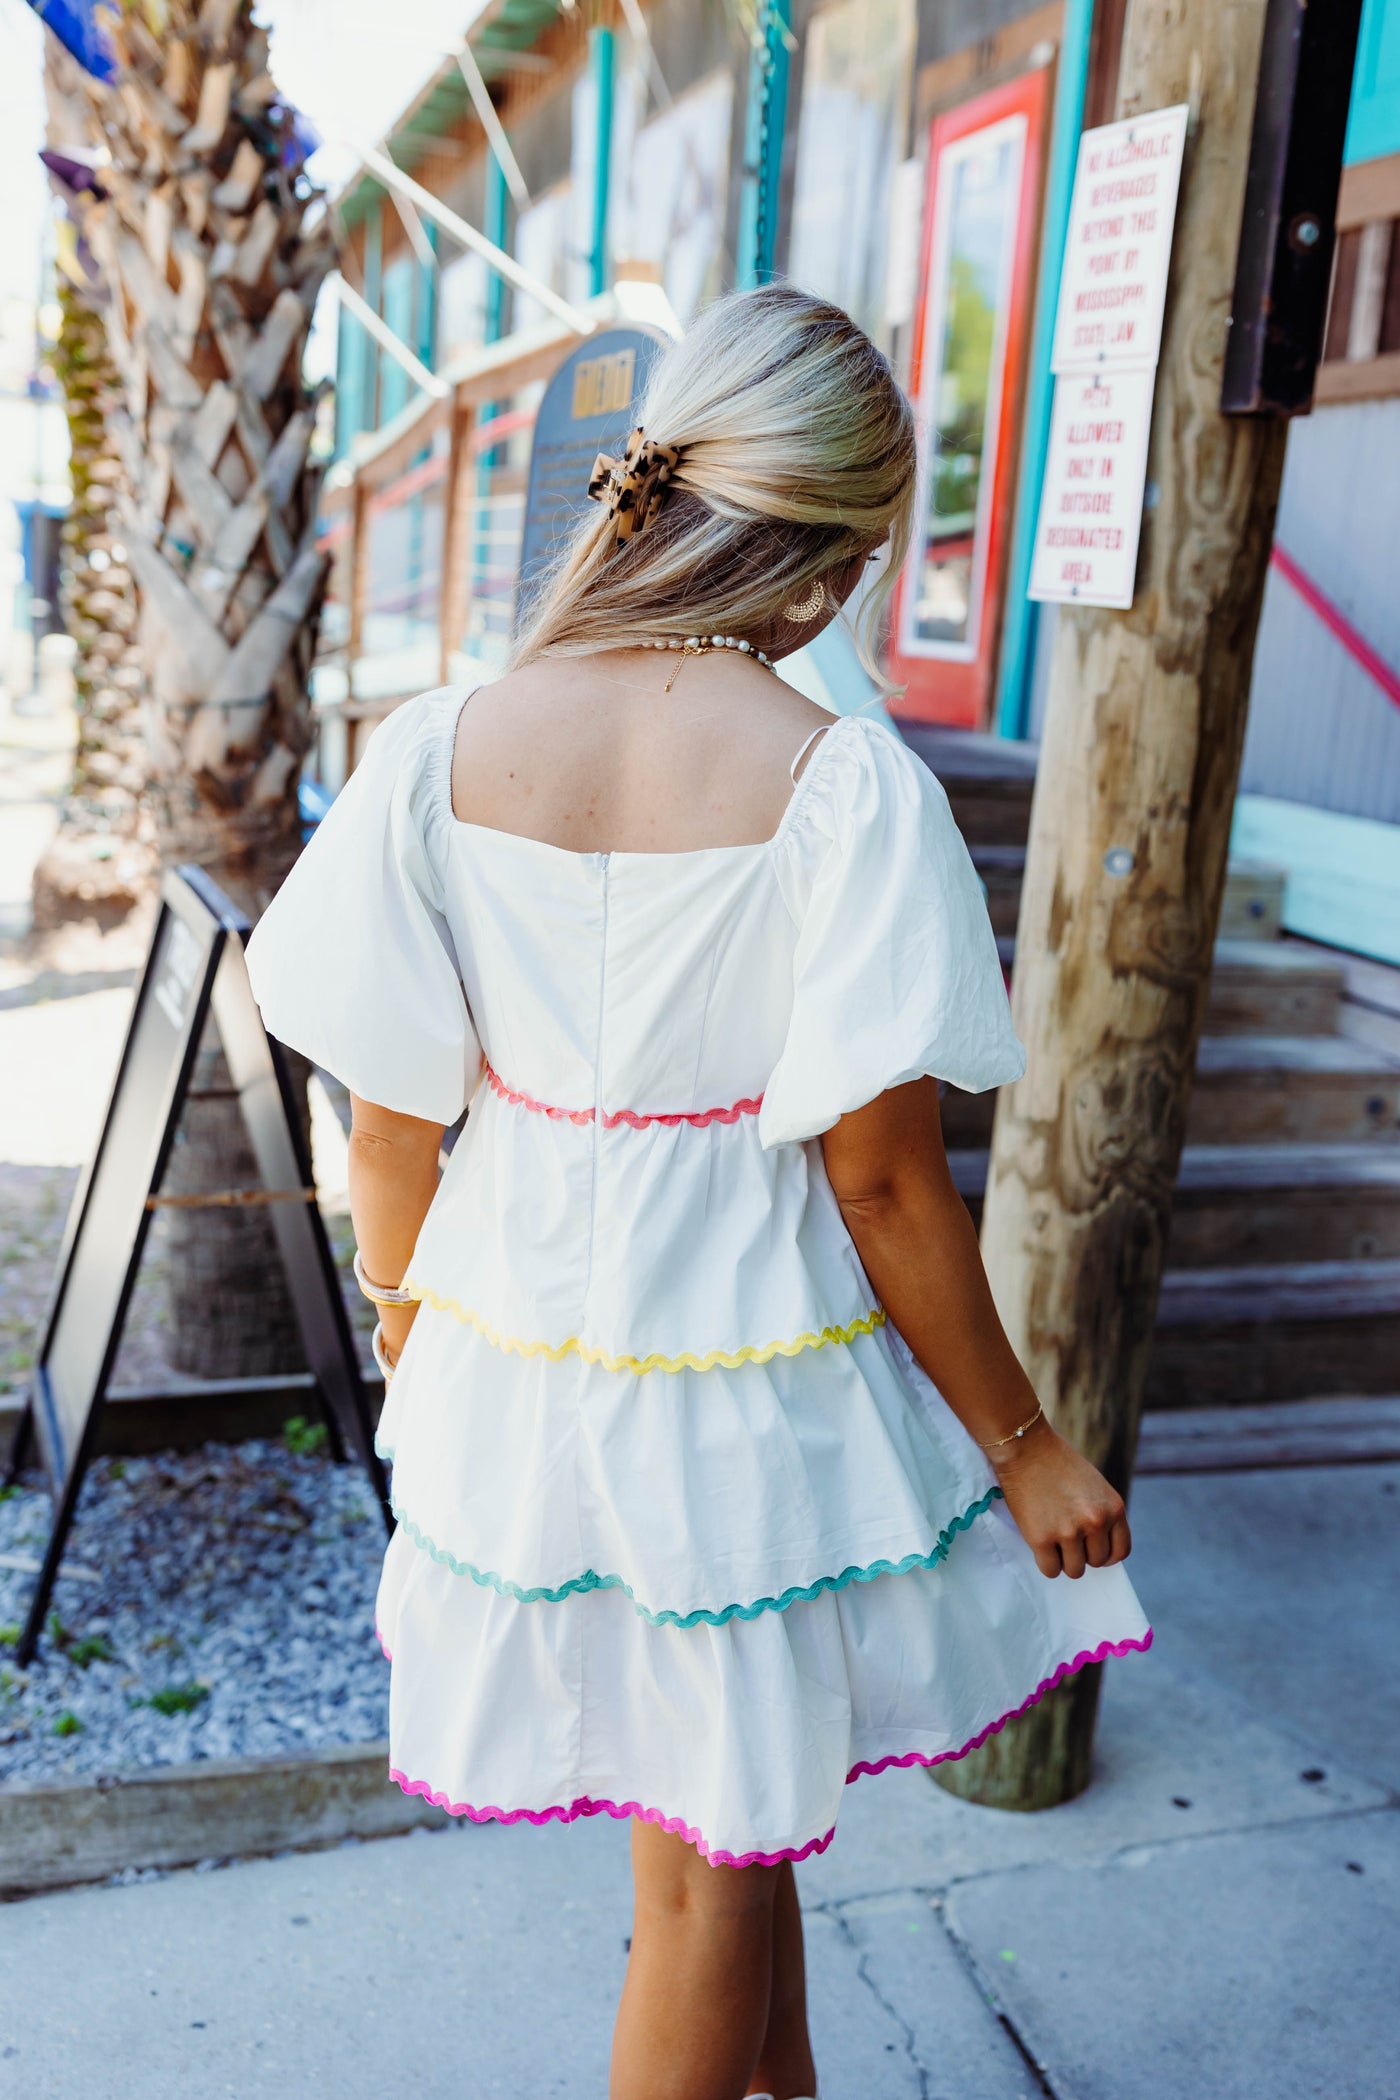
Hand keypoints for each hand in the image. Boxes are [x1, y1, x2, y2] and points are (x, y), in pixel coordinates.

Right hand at [990, 1417, 1131, 1578]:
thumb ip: (1101, 1513)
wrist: (1025, 1447)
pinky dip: (1046, 1562)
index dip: (1105, 1554)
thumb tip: (1097, 1547)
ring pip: (1074, 1570)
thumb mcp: (1094, 1486)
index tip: (1091, 1549)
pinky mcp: (1041, 1539)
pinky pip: (1050, 1570)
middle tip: (1065, 1536)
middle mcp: (1096, 1522)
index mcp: (1114, 1508)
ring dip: (1063, 1559)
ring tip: (1052, 1539)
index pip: (1120, 1551)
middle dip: (1081, 1553)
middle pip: (1096, 1562)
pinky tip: (1040, 1544)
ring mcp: (1069, 1532)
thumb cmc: (1057, 1463)